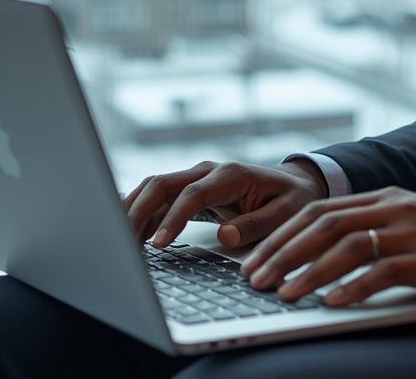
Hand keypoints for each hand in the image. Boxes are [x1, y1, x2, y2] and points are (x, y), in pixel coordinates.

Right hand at [122, 160, 328, 247]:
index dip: (173, 219)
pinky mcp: (190, 188)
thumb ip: (256, 224)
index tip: (160, 244)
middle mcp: (207, 171)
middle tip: (124, 243)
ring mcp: (196, 177)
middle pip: (161, 184)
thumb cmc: (291, 198)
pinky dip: (142, 212)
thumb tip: (225, 236)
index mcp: (230, 175)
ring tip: (121, 241)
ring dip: (134, 210)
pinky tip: (130, 232)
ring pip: (154, 187)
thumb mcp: (285, 213)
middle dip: (139, 211)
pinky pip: (159, 197)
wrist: (294, 182)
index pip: (192, 194)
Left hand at [239, 187, 415, 306]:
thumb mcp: (415, 228)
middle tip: (255, 279)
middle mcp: (395, 208)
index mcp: (387, 198)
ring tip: (284, 295)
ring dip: (309, 271)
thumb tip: (328, 262)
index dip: (282, 233)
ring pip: (347, 246)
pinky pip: (384, 271)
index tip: (254, 257)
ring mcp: (413, 231)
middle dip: (283, 252)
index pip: (319, 209)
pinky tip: (333, 303)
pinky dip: (354, 287)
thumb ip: (377, 235)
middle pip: (323, 225)